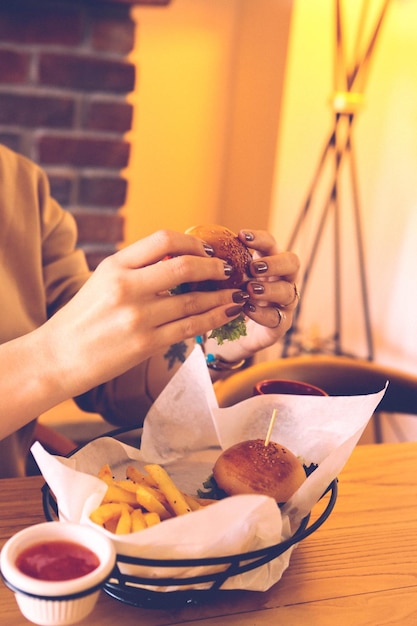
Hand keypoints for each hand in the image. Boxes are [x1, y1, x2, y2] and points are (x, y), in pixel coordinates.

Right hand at [44, 230, 247, 395]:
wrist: (58, 357)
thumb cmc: (81, 318)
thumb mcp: (102, 281)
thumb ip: (136, 269)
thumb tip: (178, 260)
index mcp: (115, 265)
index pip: (163, 240)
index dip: (192, 242)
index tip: (206, 251)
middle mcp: (126, 287)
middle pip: (184, 267)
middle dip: (214, 268)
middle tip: (228, 271)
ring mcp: (137, 317)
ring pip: (193, 300)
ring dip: (220, 296)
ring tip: (236, 293)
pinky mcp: (146, 344)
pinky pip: (189, 327)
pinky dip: (213, 318)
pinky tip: (226, 312)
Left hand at [211, 229, 299, 358]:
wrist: (224, 340)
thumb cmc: (221, 302)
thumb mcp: (216, 282)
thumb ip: (215, 266)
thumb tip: (193, 245)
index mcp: (266, 264)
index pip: (270, 245)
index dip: (260, 239)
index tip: (242, 236)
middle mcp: (280, 281)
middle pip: (292, 263)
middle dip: (275, 263)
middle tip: (253, 268)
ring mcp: (283, 304)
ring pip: (288, 292)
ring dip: (269, 289)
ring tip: (249, 290)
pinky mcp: (279, 326)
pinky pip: (278, 318)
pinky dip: (263, 313)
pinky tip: (248, 310)